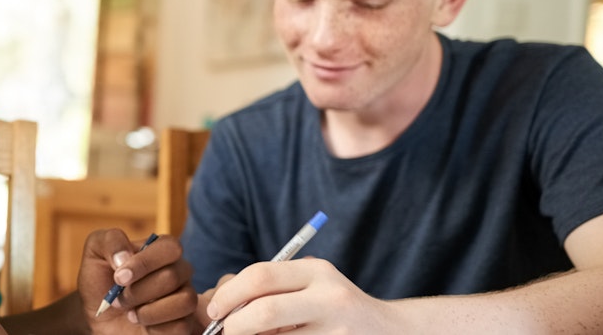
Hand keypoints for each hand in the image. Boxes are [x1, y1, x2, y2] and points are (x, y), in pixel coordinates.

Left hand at [79, 229, 197, 333]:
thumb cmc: (101, 282)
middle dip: (138, 291)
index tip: (119, 278)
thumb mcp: (95, 253)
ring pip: (185, 301)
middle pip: (173, 276)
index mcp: (161, 250)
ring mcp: (183, 298)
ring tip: (130, 314)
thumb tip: (125, 257)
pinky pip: (182, 326)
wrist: (98, 317)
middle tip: (118, 299)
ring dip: (149, 311)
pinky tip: (143, 325)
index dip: (145, 262)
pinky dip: (156, 328)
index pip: (170, 247)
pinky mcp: (183, 324)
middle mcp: (178, 272)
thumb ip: (110, 241)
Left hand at [197, 258, 403, 333]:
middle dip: (234, 326)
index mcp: (317, 272)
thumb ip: (268, 288)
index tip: (214, 312)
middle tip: (224, 333)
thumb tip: (215, 304)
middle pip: (264, 311)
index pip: (260, 276)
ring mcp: (337, 331)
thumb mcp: (308, 286)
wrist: (388, 331)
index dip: (228, 295)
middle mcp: (331, 298)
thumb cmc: (331, 308)